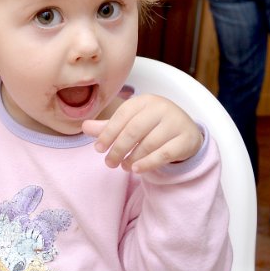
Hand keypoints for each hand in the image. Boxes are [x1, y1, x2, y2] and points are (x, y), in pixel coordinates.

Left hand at [82, 94, 202, 173]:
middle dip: (118, 149)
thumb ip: (108, 126)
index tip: (98, 149)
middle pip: (134, 130)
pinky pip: (164, 153)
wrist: (185, 131)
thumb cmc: (152, 125)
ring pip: (149, 143)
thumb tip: (84, 126)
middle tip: (109, 163)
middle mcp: (161, 108)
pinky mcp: (186, 139)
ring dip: (132, 158)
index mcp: (144, 100)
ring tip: (124, 166)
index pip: (122, 116)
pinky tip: (137, 170)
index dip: (108, 133)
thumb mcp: (130, 123)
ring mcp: (175, 122)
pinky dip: (148, 163)